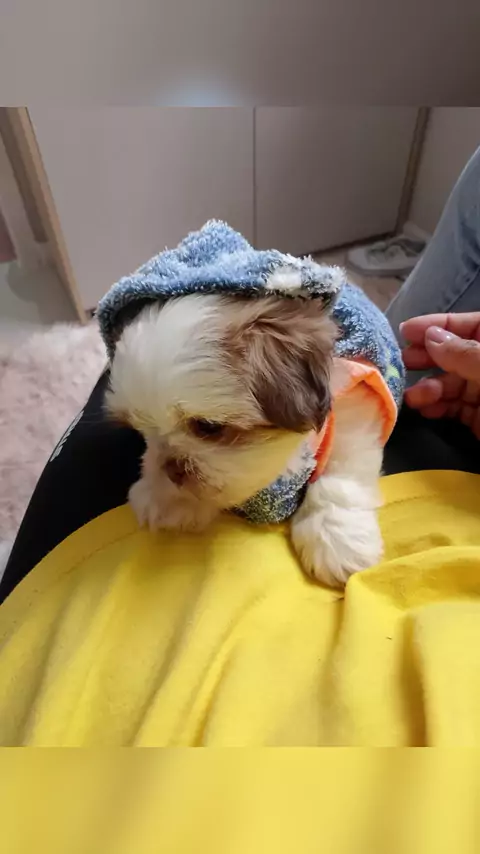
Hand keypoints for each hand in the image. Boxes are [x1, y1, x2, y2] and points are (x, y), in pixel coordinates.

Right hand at [401, 312, 479, 437]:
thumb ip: (464, 353)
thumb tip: (430, 337)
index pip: (469, 325)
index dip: (437, 325)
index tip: (405, 330)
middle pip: (454, 354)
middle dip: (427, 358)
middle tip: (402, 363)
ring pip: (449, 384)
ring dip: (428, 388)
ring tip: (413, 397)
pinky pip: (454, 408)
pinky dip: (438, 408)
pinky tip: (426, 410)